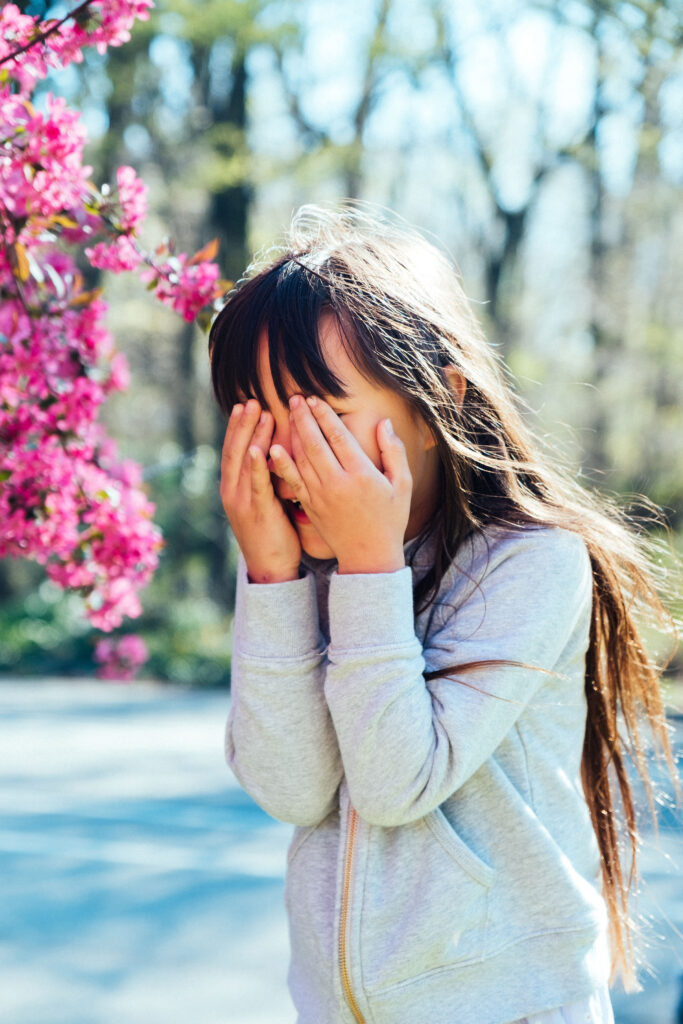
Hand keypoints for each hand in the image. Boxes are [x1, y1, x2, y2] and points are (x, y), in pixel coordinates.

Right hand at [220, 399, 300, 582]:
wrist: (271, 569)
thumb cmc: (274, 534)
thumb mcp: (267, 502)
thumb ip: (268, 480)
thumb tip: (279, 455)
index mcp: (234, 489)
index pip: (234, 451)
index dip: (238, 427)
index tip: (245, 404)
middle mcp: (232, 492)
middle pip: (235, 450)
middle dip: (242, 424)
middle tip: (251, 400)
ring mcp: (242, 502)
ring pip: (243, 462)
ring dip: (250, 434)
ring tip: (258, 412)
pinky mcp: (256, 512)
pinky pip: (255, 484)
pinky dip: (254, 464)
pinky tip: (257, 447)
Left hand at [270, 395, 410, 573]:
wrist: (369, 556)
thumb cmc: (390, 518)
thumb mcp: (402, 484)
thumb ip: (394, 451)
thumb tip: (383, 422)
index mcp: (362, 475)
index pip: (339, 437)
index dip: (325, 415)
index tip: (315, 399)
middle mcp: (338, 483)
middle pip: (316, 443)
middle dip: (304, 418)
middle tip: (295, 398)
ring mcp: (321, 496)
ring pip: (301, 458)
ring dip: (293, 434)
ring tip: (287, 413)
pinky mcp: (310, 506)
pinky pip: (293, 480)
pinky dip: (282, 464)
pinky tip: (272, 448)